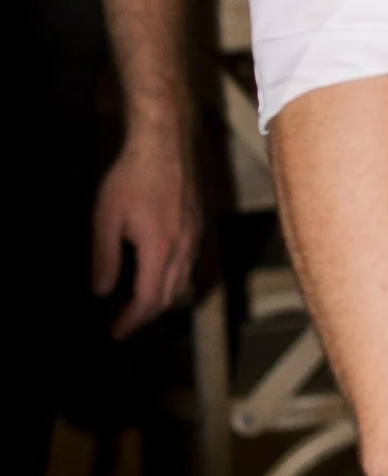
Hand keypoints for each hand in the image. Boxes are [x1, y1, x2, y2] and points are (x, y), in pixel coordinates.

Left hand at [91, 122, 200, 338]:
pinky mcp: (198, 226)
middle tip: (123, 325)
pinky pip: (188, 266)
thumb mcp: (106, 218)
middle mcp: (183, 249)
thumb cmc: (131, 178)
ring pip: (182, 283)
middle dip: (145, 316)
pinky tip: (158, 276)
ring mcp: (195, 237)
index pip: (147, 299)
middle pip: (168, 297)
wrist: (164, 143)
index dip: (131, 320)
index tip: (115, 332)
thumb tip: (101, 291)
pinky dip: (173, 282)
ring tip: (139, 307)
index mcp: (159, 250)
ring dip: (161, 300)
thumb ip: (105, 257)